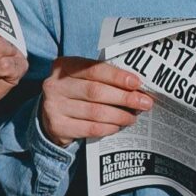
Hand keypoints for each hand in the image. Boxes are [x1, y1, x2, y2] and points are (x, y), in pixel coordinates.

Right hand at [38, 56, 153, 148]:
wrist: (51, 114)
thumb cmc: (76, 92)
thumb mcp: (84, 78)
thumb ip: (105, 78)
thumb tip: (137, 88)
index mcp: (64, 66)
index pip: (94, 69)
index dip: (117, 76)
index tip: (137, 83)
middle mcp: (55, 85)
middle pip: (95, 91)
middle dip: (124, 98)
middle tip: (145, 103)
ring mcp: (54, 106)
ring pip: (95, 112)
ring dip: (119, 115)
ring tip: (133, 117)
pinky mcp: (57, 126)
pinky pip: (89, 128)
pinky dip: (108, 128)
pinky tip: (117, 126)